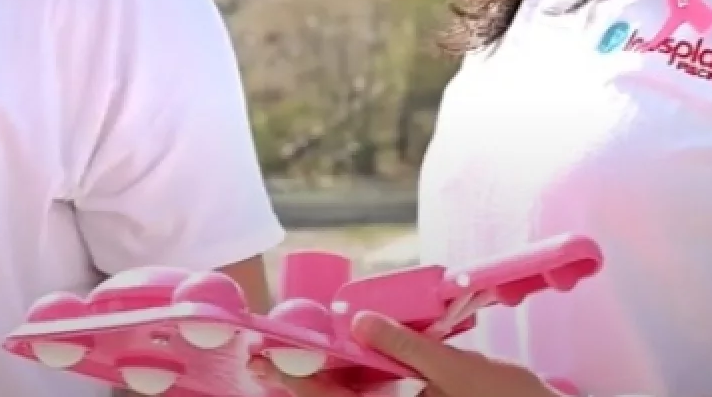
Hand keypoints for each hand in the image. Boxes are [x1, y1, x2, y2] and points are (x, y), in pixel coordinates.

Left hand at [252, 312, 565, 396]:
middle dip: (295, 379)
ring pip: (350, 396)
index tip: (261, 361)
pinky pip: (373, 392)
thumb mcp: (456, 370)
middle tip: (255, 357)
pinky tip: (336, 354)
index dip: (293, 381)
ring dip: (318, 378)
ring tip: (278, 357)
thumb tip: (357, 322)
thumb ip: (406, 348)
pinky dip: (351, 376)